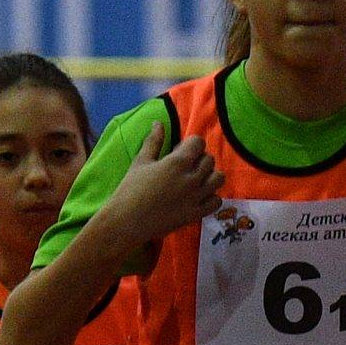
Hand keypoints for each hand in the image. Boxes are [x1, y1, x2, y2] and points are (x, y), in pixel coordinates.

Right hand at [104, 113, 221, 264]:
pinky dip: (211, 197)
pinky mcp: (196, 214)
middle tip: (185, 167)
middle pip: (209, 160)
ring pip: (218, 178)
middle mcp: (191, 178)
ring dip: (210, 176)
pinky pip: (216, 201)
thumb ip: (153, 142)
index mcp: (177, 162)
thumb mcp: (141, 162)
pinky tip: (199, 196)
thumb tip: (158, 123)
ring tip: (196, 180)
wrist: (127, 222)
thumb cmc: (130, 189)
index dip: (190, 144)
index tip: (180, 151)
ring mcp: (196, 198)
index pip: (198, 142)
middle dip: (199, 159)